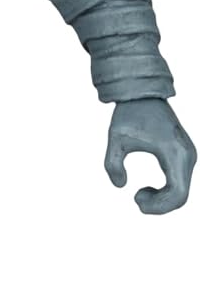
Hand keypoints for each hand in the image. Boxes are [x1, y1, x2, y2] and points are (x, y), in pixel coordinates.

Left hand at [105, 99, 195, 214]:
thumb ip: (112, 164)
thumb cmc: (129, 114)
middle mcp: (187, 156)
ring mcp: (188, 157)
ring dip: (161, 201)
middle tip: (136, 198)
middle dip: (158, 206)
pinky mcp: (184, 157)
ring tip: (139, 194)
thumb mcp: (116, 138)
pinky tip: (146, 189)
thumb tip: (120, 186)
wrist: (144, 93)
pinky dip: (165, 193)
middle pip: (182, 198)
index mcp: (174, 153)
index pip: (177, 194)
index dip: (158, 207)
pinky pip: (180, 184)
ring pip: (182, 193)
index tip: (136, 199)